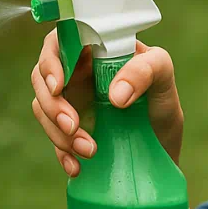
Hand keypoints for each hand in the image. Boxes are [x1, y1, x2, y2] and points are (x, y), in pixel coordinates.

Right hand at [31, 29, 184, 176]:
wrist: (163, 150)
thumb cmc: (162, 104)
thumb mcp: (164, 79)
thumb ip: (147, 71)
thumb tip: (115, 94)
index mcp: (94, 51)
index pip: (60, 41)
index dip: (50, 59)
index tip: (58, 85)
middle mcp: (77, 73)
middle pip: (43, 77)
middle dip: (52, 104)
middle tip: (73, 126)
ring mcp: (70, 102)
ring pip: (43, 107)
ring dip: (56, 131)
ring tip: (89, 151)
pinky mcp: (68, 130)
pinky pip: (51, 137)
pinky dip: (60, 153)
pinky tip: (76, 167)